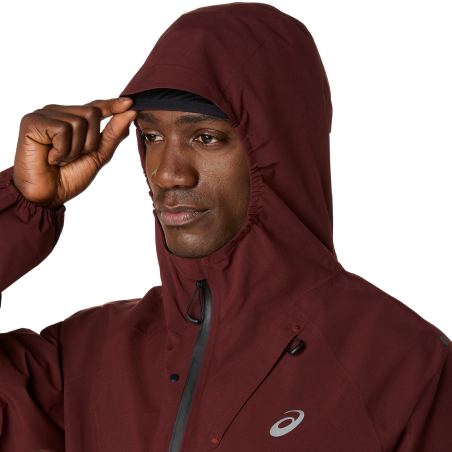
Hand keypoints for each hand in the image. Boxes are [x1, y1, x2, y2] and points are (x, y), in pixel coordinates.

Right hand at [13, 97, 136, 209]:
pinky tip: (50, 158)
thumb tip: (130, 111)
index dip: (112, 105)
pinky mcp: (31, 122)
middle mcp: (58, 112)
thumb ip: (113, 134)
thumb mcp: (98, 155)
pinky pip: (62, 129)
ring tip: (60, 159)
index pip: (96, 106)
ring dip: (75, 149)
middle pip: (92, 113)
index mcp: (72, 118)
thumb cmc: (70, 177)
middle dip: (90, 142)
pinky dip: (62, 150)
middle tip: (72, 157)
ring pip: (79, 122)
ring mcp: (44, 115)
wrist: (48, 196)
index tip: (130, 102)